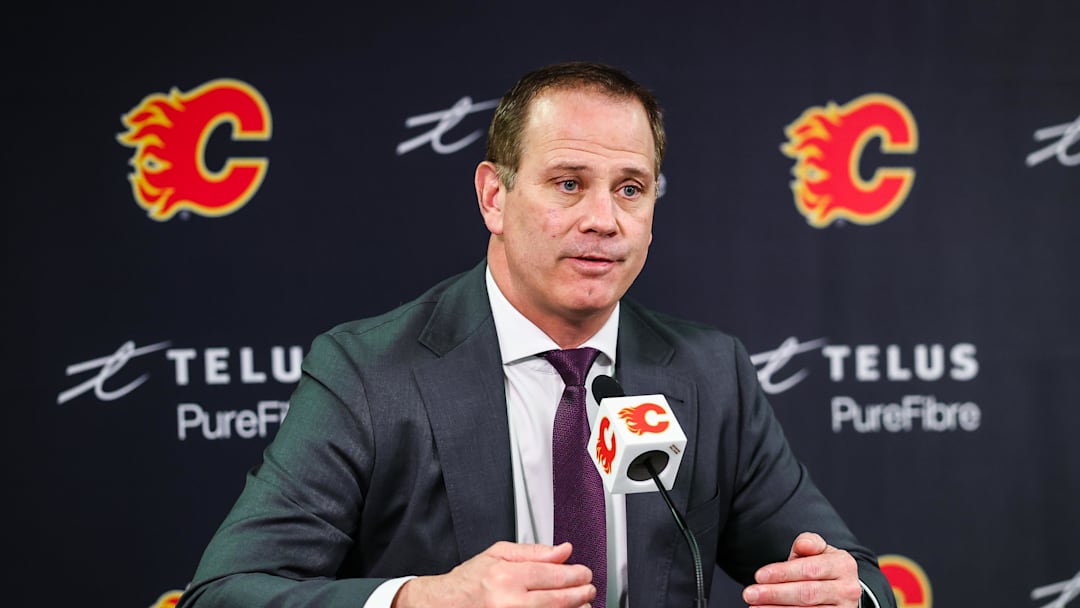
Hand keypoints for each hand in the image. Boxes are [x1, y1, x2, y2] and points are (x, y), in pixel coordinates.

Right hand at [392, 541, 596, 607]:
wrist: (445, 604)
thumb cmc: (470, 581)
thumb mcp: (499, 554)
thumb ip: (534, 552)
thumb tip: (564, 551)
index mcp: (507, 577)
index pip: (553, 575)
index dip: (576, 575)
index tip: (585, 573)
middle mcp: (509, 603)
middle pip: (558, 600)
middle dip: (581, 594)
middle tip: (590, 589)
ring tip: (582, 604)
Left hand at [741, 532, 861, 607]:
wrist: (841, 590)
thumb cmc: (823, 568)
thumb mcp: (817, 551)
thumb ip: (808, 544)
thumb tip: (803, 544)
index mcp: (843, 565)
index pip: (809, 569)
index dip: (783, 573)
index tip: (759, 575)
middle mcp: (847, 589)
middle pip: (807, 593)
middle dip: (775, 594)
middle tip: (750, 593)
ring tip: (755, 606)